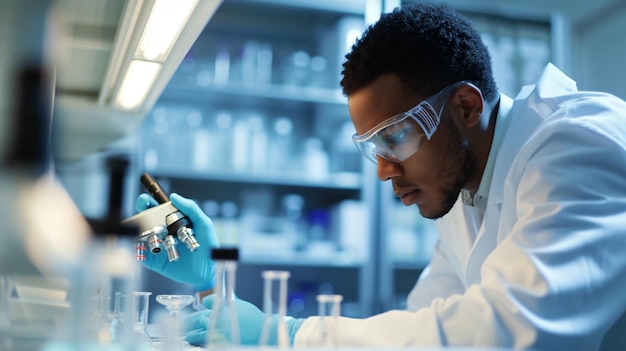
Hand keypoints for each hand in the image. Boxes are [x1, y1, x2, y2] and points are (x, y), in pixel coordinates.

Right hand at [135, 192, 218, 289]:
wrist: (208, 272)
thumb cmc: (208, 247)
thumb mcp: (204, 224)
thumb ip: (191, 208)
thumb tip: (174, 197)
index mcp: (173, 222)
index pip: (157, 209)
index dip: (149, 203)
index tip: (145, 200)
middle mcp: (163, 232)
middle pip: (145, 221)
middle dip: (140, 215)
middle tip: (142, 215)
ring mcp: (157, 246)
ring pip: (141, 237)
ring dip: (139, 233)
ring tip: (148, 234)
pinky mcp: (153, 261)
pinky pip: (140, 255)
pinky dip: (137, 251)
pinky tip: (142, 248)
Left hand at [183, 295, 303, 345]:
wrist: (262, 331)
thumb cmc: (255, 320)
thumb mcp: (242, 306)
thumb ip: (231, 303)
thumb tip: (224, 299)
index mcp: (225, 304)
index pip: (209, 301)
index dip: (205, 303)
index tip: (204, 305)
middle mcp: (219, 315)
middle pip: (201, 315)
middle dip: (193, 319)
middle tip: (187, 321)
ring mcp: (217, 328)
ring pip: (199, 328)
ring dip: (192, 332)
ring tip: (188, 335)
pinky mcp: (218, 339)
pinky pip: (203, 339)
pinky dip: (197, 340)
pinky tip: (193, 341)